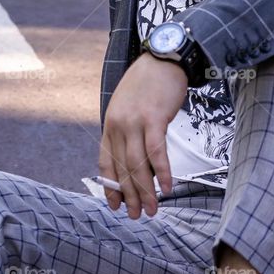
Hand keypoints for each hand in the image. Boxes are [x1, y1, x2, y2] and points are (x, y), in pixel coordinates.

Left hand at [98, 53, 187, 218]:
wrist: (163, 58)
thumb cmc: (148, 84)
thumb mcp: (128, 107)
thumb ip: (127, 131)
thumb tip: (134, 161)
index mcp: (110, 124)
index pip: (105, 162)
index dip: (110, 187)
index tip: (115, 206)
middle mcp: (118, 125)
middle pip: (122, 168)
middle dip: (129, 196)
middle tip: (137, 216)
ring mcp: (135, 122)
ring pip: (137, 165)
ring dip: (146, 191)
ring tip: (153, 209)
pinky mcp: (154, 118)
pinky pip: (156, 151)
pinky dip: (162, 172)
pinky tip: (167, 187)